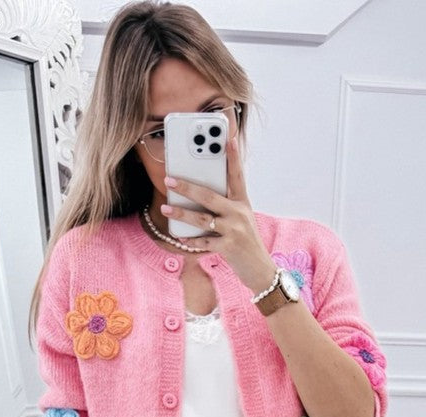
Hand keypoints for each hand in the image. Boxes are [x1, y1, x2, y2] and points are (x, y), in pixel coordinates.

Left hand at [161, 137, 275, 291]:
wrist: (260, 269)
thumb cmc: (246, 243)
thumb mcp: (240, 220)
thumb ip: (224, 208)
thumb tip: (196, 198)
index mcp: (242, 203)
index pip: (237, 175)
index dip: (233, 156)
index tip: (227, 138)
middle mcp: (239, 213)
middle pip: (210, 195)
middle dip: (187, 186)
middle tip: (170, 179)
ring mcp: (234, 230)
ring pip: (202, 218)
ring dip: (181, 213)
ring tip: (165, 208)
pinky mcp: (229, 247)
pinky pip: (204, 242)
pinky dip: (190, 240)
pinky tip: (178, 236)